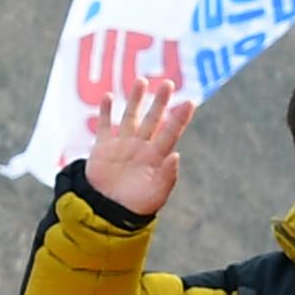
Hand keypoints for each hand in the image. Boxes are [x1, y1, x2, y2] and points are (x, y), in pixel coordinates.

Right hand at [82, 80, 189, 218]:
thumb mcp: (156, 195)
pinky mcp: (103, 147)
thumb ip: (167, 176)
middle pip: (153, 119)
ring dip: (135, 99)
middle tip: (168, 83)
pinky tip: (108, 96)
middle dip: (160, 101)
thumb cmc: (135, 206)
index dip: (180, 118)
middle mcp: (141, 147)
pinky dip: (105, 111)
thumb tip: (176, 156)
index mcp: (156, 157)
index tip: (190, 102)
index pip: (171, 132)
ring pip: (130, 116)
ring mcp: (122, 145)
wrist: (107, 213)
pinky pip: (105, 125)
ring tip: (141, 81)